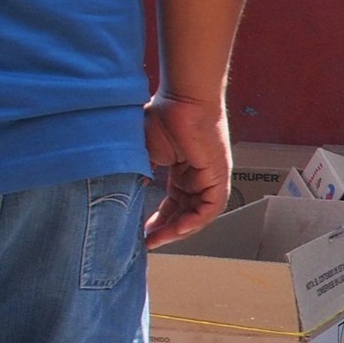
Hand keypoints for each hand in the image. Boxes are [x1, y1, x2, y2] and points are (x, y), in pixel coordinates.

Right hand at [142, 93, 231, 247]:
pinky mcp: (219, 176)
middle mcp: (198, 178)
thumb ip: (138, 174)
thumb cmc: (163, 117)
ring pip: (198, 214)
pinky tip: (176, 229)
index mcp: (182, 172)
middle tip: (147, 243)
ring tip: (157, 240)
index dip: (158, 221)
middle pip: (185, 213)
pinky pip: (210, 208)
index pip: (173, 204)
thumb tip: (124, 195)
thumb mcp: (144, 153)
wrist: (183, 99)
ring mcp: (210, 178)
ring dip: (178, 230)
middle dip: (166, 230)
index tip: (141, 234)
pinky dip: (194, 221)